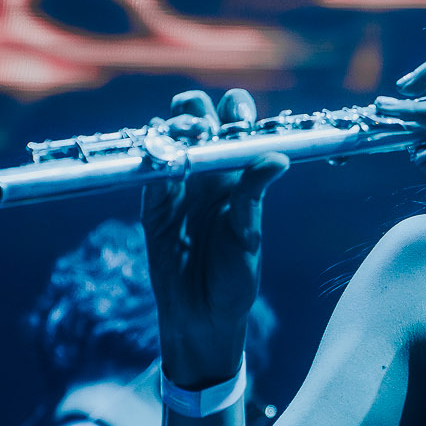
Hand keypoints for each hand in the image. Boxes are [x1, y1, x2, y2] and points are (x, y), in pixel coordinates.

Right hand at [140, 88, 287, 387]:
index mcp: (238, 174)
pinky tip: (161, 159)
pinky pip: (147, 171)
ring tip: (185, 138)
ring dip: (174, 129)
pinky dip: (152, 160)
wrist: (202, 316)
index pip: (235, 123)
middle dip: (197, 109)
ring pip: (168, 136)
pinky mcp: (151, 204)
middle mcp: (207, 172)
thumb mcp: (247, 236)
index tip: (238, 120)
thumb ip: (253, 195)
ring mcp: (176, 186)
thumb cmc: (235, 278)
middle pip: (196, 117)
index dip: (235, 110)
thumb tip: (278, 158)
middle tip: (203, 127)